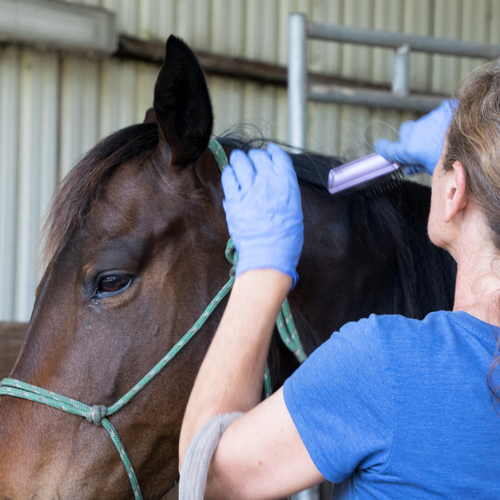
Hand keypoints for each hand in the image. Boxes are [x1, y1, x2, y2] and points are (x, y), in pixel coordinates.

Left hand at [222, 143, 302, 286]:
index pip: (278, 156)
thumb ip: (283, 189)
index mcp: (286, 183)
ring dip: (239, 160)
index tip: (269, 152)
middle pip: (257, 156)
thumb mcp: (293, 207)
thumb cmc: (285, 237)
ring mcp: (248, 190)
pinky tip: (232, 176)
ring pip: (240, 162)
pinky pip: (228, 177)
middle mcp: (267, 182)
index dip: (272, 152)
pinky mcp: (233, 200)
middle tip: (252, 160)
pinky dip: (230, 173)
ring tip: (239, 163)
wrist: (268, 255)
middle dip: (254, 156)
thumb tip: (273, 179)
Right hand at [374, 99, 455, 174]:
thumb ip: (417, 167)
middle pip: (404, 135)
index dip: (383, 150)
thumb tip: (410, 167)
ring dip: (426, 133)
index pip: (386, 149)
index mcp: (409, 149)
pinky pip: (436, 117)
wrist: (478, 135)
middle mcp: (414, 132)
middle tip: (420, 152)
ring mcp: (427, 120)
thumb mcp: (433, 170)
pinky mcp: (442, 109)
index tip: (381, 149)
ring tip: (441, 142)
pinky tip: (449, 131)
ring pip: (421, 126)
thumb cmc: (456, 158)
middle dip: (409, 142)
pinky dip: (439, 123)